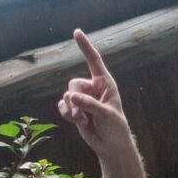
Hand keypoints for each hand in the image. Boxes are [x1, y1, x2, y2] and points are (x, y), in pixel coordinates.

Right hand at [58, 30, 131, 159]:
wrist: (110, 145)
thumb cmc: (115, 127)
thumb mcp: (106, 114)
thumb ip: (89, 104)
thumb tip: (71, 97)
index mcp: (105, 83)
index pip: (94, 60)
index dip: (85, 46)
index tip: (76, 32)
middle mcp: (92, 88)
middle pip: (73, 84)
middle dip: (75, 99)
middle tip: (82, 114)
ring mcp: (82, 99)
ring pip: (67, 96)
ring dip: (72, 110)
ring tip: (83, 120)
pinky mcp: (75, 110)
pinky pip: (62, 106)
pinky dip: (66, 114)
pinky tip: (76, 121)